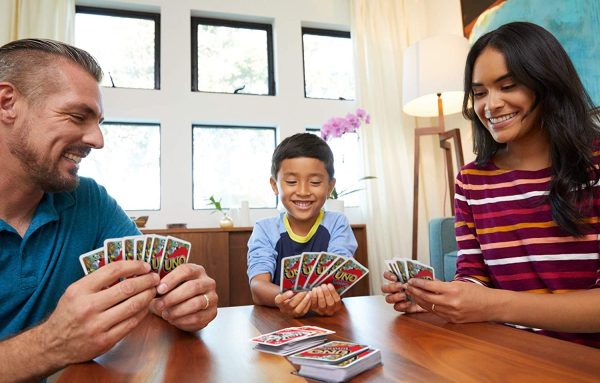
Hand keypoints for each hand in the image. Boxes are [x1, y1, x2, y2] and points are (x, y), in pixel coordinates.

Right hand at [38, 261, 158, 365]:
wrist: (53, 345)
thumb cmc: (69, 313)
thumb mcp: (75, 291)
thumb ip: (98, 280)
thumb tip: (129, 268)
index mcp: (80, 290)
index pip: (113, 270)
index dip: (134, 265)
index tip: (145, 266)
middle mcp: (88, 307)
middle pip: (127, 288)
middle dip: (146, 281)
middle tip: (155, 278)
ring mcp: (97, 326)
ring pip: (133, 306)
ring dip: (148, 295)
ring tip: (153, 290)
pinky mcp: (106, 341)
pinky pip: (131, 323)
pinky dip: (143, 312)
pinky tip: (146, 306)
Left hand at [150, 263, 217, 331]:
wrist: (188, 310)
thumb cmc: (176, 294)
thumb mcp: (169, 286)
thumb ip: (161, 286)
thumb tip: (151, 288)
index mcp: (197, 271)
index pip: (186, 270)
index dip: (172, 279)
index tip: (159, 289)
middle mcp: (208, 282)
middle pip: (192, 287)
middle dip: (173, 297)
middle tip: (159, 305)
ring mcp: (212, 297)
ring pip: (196, 303)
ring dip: (178, 310)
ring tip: (165, 314)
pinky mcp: (212, 312)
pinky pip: (198, 317)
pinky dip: (183, 321)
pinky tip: (174, 320)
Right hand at [274, 290, 311, 317]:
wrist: (288, 303)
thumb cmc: (287, 293)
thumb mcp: (285, 290)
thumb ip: (289, 288)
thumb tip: (297, 284)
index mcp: (278, 301)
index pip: (279, 300)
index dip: (285, 296)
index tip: (290, 291)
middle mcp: (283, 309)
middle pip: (291, 305)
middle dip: (299, 297)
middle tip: (305, 290)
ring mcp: (291, 313)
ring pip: (298, 310)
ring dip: (304, 301)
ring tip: (309, 294)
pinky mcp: (298, 315)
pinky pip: (303, 311)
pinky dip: (308, 304)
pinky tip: (310, 298)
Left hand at [309, 284, 341, 315]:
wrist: (321, 303)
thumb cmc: (328, 296)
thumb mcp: (333, 294)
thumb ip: (332, 290)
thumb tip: (329, 284)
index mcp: (337, 306)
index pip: (337, 300)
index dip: (333, 292)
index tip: (329, 284)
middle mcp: (330, 310)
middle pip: (330, 303)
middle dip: (326, 293)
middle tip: (323, 285)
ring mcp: (322, 311)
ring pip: (322, 304)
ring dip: (320, 294)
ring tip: (318, 288)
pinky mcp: (314, 309)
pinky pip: (314, 304)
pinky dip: (313, 296)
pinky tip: (312, 291)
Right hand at [381, 271, 425, 313]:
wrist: (432, 300)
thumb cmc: (426, 287)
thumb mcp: (424, 278)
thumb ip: (418, 276)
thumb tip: (415, 275)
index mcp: (398, 279)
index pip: (387, 275)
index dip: (388, 275)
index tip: (394, 277)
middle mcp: (395, 289)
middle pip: (384, 288)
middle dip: (391, 287)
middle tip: (401, 286)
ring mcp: (397, 298)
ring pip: (388, 298)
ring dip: (395, 297)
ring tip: (404, 295)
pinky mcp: (402, 307)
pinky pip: (396, 307)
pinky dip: (402, 305)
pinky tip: (409, 303)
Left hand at [406, 278, 493, 322]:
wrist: (492, 306)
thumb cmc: (478, 293)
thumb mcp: (459, 283)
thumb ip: (442, 284)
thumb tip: (428, 282)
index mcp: (453, 291)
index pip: (429, 286)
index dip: (418, 283)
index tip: (411, 280)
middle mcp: (451, 303)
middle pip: (426, 298)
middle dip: (414, 292)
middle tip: (407, 287)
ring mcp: (451, 313)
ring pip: (429, 307)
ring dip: (418, 300)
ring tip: (412, 294)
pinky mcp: (452, 320)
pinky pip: (436, 313)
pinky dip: (428, 307)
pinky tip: (422, 303)